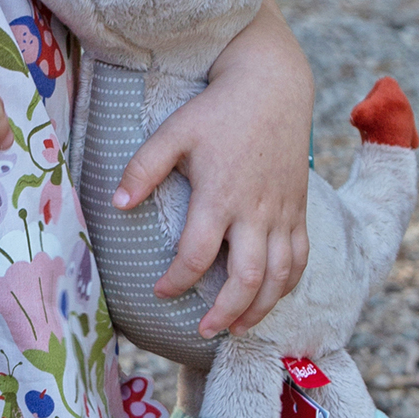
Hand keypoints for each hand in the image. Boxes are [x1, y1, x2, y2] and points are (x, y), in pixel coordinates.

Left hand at [112, 0, 312, 335]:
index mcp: (220, 195)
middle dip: (225, 311)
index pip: (197, 254)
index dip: (177, 280)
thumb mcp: (173, 132)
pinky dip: (287, 285)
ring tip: (236, 328)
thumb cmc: (216, 110)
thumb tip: (117, 204)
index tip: (160, 291)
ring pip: (280, 276)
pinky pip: (301, 258)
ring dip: (260, 308)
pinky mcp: (300, 209)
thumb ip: (142, 168)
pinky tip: (270, 299)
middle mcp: (255, 210)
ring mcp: (282, 212)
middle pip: (246, 277)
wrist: (273, 86)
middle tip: (204, 331)